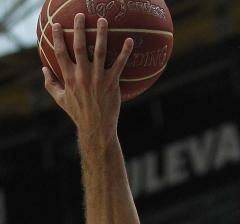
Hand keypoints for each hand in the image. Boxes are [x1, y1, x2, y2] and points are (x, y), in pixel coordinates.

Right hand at [42, 13, 132, 143]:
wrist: (96, 128)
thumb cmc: (78, 114)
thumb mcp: (61, 100)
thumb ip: (51, 84)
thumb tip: (43, 69)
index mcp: (69, 78)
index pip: (60, 53)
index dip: (58, 37)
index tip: (57, 24)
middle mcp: (83, 75)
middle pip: (80, 46)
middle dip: (79, 28)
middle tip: (80, 15)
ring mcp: (98, 78)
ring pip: (100, 51)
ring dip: (102, 34)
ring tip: (103, 20)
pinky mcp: (112, 83)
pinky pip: (120, 64)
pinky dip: (125, 52)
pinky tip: (130, 40)